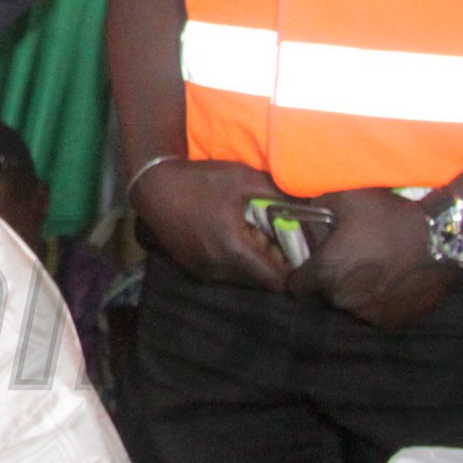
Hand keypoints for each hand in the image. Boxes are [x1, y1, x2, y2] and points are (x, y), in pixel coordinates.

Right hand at [129, 158, 290, 290]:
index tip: (294, 249)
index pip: (277, 281)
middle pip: (260, 280)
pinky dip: (233, 259)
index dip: (291, 269)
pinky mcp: (192, 267)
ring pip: (242, 277)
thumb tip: (310, 203)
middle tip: (272, 234)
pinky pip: (224, 272)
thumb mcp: (244, 180)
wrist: (152, 186)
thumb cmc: (200, 182)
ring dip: (251, 260)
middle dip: (270, 261)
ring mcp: (204, 271)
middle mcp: (220, 270)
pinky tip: (228, 233)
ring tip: (249, 231)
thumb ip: (281, 195)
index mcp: (236, 252)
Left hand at [291, 186, 456, 327]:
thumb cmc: (389, 216)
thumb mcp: (345, 198)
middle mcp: (343, 300)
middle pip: (326, 294)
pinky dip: (381, 301)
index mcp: (325, 273)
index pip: (296, 285)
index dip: (300, 274)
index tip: (312, 263)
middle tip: (350, 259)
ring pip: (353, 305)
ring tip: (376, 269)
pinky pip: (378, 312)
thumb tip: (300, 206)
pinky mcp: (394, 321)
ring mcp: (370, 314)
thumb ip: (316, 205)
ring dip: (358, 292)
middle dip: (332, 279)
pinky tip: (392, 281)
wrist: (440, 236)